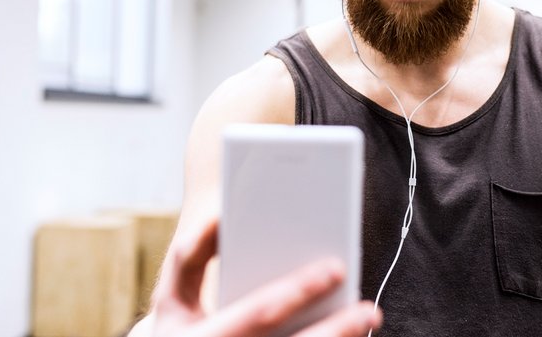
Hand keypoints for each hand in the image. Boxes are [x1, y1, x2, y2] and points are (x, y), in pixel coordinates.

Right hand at [150, 218, 381, 336]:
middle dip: (333, 326)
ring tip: (368, 316)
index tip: (336, 267)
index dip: (298, 290)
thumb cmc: (181, 326)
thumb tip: (220, 216)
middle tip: (367, 306)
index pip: (258, 312)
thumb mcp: (173, 296)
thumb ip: (191, 255)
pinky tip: (351, 336)